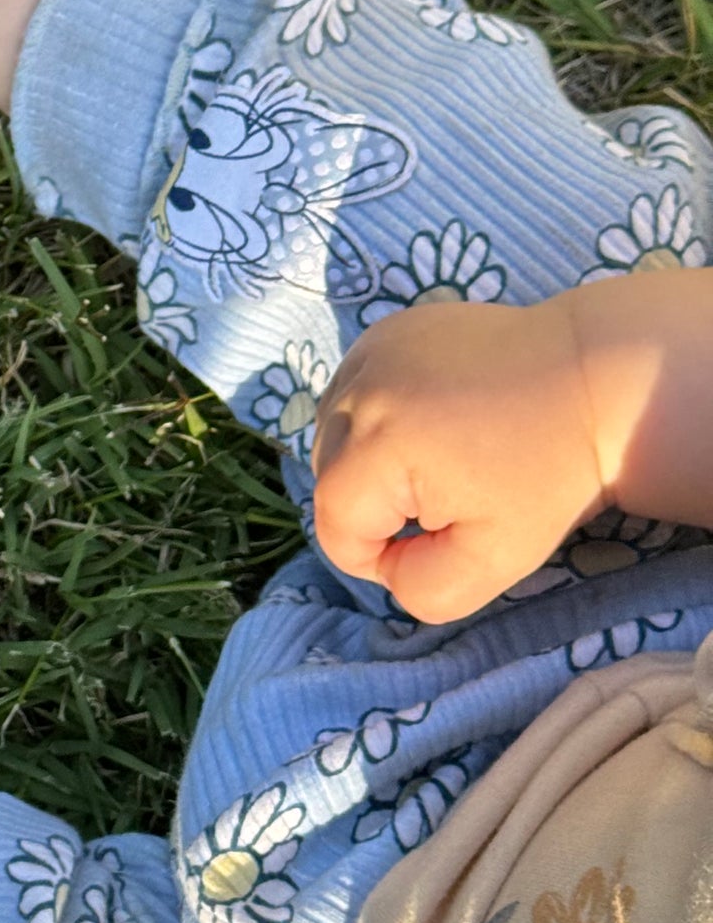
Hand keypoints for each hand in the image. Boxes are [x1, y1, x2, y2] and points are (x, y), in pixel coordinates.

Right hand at [311, 296, 611, 622]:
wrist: (592, 381)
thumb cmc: (549, 474)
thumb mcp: (499, 560)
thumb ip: (427, 591)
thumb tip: (387, 569)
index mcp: (380, 445)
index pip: (335, 526)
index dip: (381, 555)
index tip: (443, 537)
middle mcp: (359, 389)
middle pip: (329, 479)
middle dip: (375, 505)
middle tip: (447, 498)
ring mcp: (368, 351)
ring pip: (332, 434)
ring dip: (369, 459)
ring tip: (436, 456)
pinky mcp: (384, 332)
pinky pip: (351, 392)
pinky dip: (375, 416)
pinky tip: (429, 417)